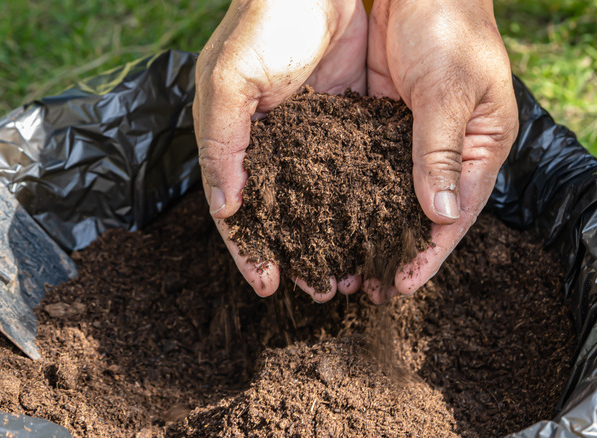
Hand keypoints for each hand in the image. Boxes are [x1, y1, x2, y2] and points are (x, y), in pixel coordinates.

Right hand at [194, 0, 367, 300]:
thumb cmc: (265, 21)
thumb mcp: (230, 80)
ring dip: (332, 236)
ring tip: (350, 272)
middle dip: (299, 252)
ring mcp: (310, 133)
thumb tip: (228, 207)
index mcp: (236, 137)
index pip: (238, 208)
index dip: (249, 248)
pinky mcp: (347, 119)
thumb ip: (223, 144)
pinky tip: (372, 229)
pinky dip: (359, 204)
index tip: (268, 285)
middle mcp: (272, 142)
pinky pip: (352, 172)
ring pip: (319, 200)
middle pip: (282, 212)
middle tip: (322, 289)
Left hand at [365, 0, 518, 302]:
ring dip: (370, 229)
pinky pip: (369, 165)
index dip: (428, 254)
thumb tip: (438, 216)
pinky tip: (329, 215)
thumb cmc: (451, 23)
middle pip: (422, 215)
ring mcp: (416, 137)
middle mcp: (450, 150)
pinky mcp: (385, 120)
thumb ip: (439, 150)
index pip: (455, 215)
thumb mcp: (449, 88)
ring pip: (393, 196)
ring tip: (341, 262)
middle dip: (396, 253)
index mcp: (480, 147)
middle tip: (362, 288)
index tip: (399, 287)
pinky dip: (352, 193)